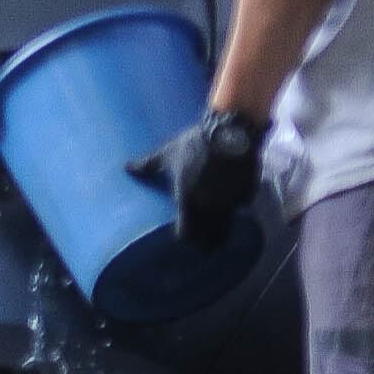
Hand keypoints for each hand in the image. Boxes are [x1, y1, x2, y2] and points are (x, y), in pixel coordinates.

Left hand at [127, 109, 262, 251]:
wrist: (229, 131)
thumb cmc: (193, 144)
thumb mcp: (168, 154)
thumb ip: (148, 165)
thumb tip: (126, 167)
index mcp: (189, 202)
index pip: (186, 235)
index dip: (184, 236)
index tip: (183, 233)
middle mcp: (211, 209)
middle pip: (209, 240)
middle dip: (205, 242)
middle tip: (202, 239)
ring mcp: (231, 204)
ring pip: (227, 229)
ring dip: (221, 230)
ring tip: (217, 228)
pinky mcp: (247, 194)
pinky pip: (241, 207)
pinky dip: (237, 206)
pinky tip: (233, 199)